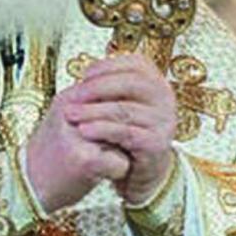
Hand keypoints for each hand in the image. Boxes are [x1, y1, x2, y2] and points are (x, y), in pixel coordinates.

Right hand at [25, 83, 130, 212]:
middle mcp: (73, 112)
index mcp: (69, 98)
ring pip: (126, 136)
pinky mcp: (85, 160)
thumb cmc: (50, 154)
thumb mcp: (65, 120)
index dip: (127, 104)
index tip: (132, 117)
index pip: (113, 88)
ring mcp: (79, 136)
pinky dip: (118, 171)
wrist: (26, 185)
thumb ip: (91, 106)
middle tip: (123, 143)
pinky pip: (122, 162)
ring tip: (109, 158)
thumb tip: (129, 95)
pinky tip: (103, 174)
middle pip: (124, 111)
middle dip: (129, 126)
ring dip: (124, 149)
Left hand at [62, 52, 176, 205]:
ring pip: (125, 109)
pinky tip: (84, 131)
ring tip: (70, 114)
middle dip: (97, 88)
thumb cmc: (125, 134)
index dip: (107, 66)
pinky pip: (126, 133)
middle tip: (72, 96)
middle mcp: (165, 98)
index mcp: (156, 82)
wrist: (139, 172)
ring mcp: (164, 121)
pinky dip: (102, 130)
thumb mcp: (118, 104)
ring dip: (93, 111)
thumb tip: (83, 73)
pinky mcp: (156, 144)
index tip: (84, 75)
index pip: (135, 64)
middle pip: (131, 83)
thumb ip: (108, 87)